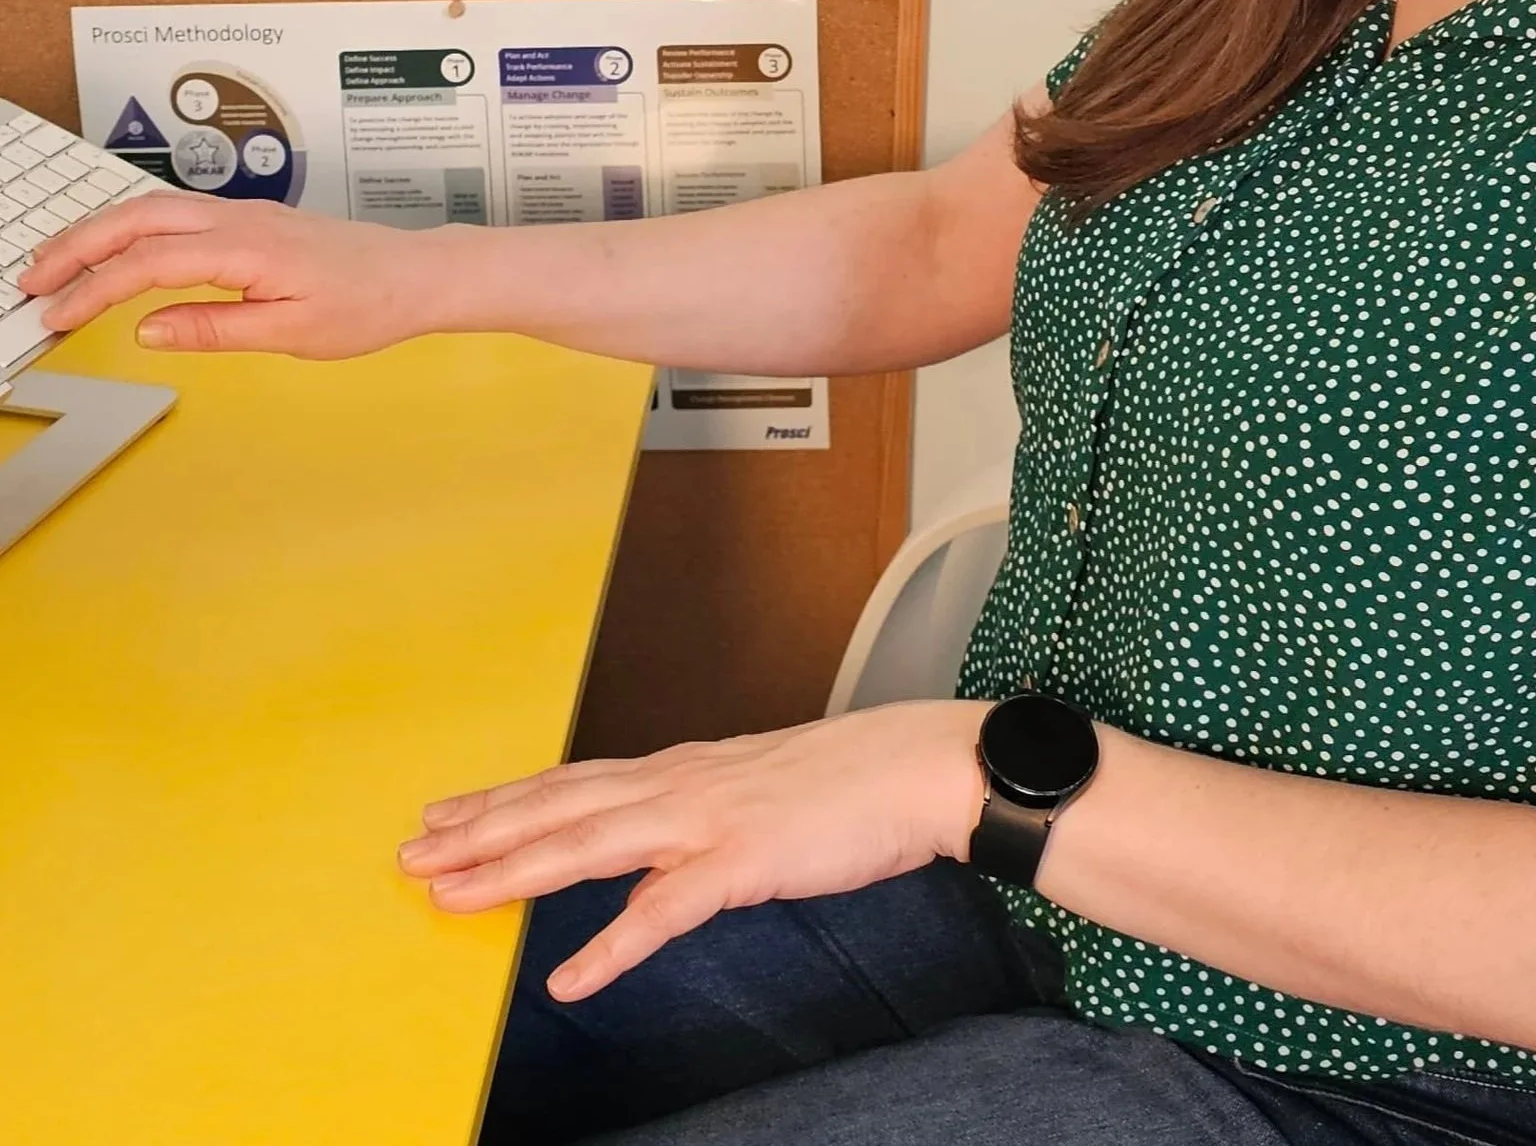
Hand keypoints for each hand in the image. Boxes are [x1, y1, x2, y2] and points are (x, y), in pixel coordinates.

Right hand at [19, 192, 454, 356]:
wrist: (414, 275)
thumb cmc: (367, 305)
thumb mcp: (292, 333)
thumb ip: (215, 329)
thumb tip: (146, 330)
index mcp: (248, 247)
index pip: (149, 263)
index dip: (94, 290)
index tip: (55, 317)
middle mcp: (240, 220)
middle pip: (138, 218)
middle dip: (76, 246)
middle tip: (31, 283)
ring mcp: (245, 215)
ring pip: (154, 209)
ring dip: (100, 232)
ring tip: (58, 266)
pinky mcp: (251, 221)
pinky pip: (177, 213)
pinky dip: (133, 228)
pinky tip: (116, 250)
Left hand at [396, 700, 986, 998]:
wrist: (918, 765)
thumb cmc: (850, 780)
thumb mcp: (757, 790)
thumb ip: (701, 820)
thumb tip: (659, 856)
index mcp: (684, 768)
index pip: (573, 781)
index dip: (503, 799)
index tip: (443, 811)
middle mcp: (680, 784)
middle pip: (559, 807)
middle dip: (479, 831)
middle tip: (409, 852)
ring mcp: (707, 819)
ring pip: (588, 844)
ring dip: (513, 871)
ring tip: (449, 894)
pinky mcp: (741, 861)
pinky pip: (663, 913)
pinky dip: (612, 945)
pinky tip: (570, 978)